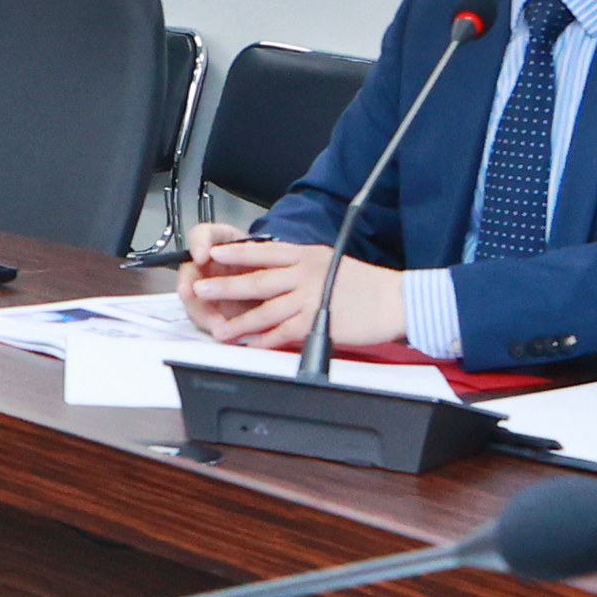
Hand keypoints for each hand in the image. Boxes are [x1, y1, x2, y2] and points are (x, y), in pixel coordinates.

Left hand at [178, 227, 409, 351]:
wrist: (395, 299)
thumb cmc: (367, 284)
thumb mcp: (331, 262)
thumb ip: (303, 267)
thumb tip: (279, 274)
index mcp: (306, 255)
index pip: (264, 251)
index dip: (236, 253)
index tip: (215, 254)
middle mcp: (304, 273)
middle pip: (257, 279)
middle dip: (225, 285)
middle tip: (202, 289)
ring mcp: (309, 297)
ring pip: (265, 310)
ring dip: (240, 321)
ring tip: (220, 328)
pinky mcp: (316, 320)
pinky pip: (283, 331)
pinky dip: (265, 339)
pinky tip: (251, 344)